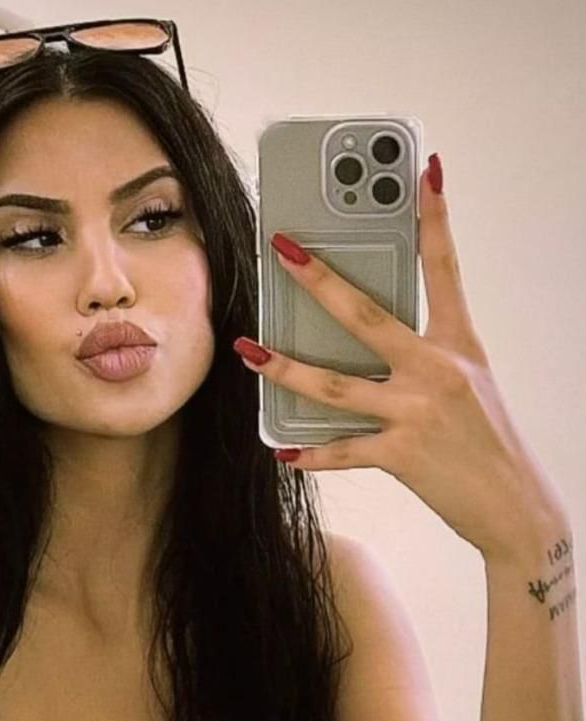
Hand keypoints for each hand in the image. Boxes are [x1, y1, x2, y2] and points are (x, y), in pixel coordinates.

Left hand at [235, 155, 569, 560]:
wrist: (514, 507)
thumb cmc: (485, 443)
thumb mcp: (468, 384)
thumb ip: (422, 357)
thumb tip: (361, 342)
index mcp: (459, 344)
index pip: (445, 267)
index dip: (436, 216)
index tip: (424, 169)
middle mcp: (438, 370)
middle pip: (367, 316)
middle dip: (320, 280)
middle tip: (282, 248)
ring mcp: (418, 412)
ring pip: (337, 384)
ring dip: (285, 367)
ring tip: (250, 350)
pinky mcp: (402, 456)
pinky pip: (344, 450)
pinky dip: (312, 452)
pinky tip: (283, 449)